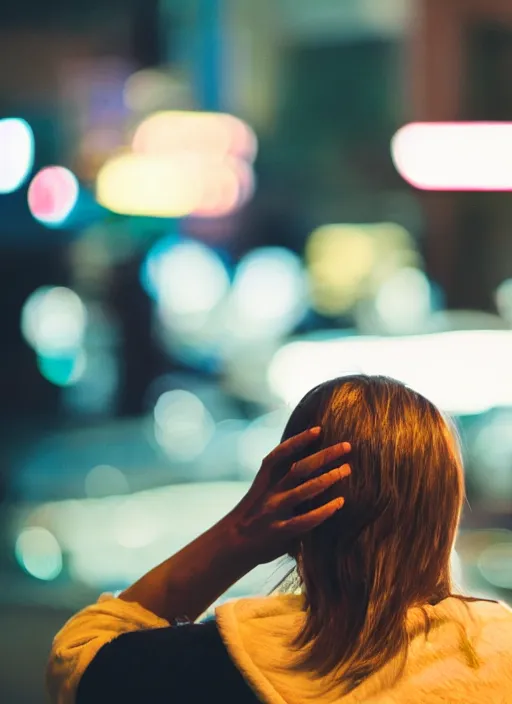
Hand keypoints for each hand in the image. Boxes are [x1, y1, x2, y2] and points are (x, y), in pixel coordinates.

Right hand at [228, 427, 350, 564]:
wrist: (232, 544)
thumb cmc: (253, 515)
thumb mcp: (262, 491)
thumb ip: (280, 479)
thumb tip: (310, 463)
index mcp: (264, 480)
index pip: (281, 454)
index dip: (299, 440)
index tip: (319, 430)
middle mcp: (269, 492)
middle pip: (299, 468)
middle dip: (324, 455)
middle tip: (347, 446)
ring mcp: (274, 512)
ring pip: (304, 491)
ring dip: (328, 478)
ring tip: (346, 470)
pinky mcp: (280, 532)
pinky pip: (305, 520)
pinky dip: (323, 511)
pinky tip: (339, 503)